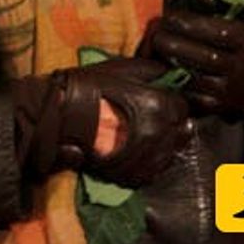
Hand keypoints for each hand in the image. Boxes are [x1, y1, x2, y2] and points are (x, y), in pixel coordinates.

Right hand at [15, 58, 191, 186]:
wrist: (61, 115)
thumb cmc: (89, 86)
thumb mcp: (122, 67)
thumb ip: (153, 70)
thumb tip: (172, 74)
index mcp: (159, 106)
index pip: (183, 106)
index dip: (172, 100)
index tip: (162, 98)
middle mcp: (159, 135)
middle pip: (182, 131)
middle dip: (172, 122)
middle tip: (155, 115)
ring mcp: (148, 159)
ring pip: (171, 153)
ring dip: (164, 142)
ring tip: (146, 132)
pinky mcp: (135, 176)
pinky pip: (155, 171)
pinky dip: (151, 161)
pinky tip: (138, 150)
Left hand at [142, 7, 243, 119]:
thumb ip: (224, 4)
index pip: (219, 32)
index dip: (191, 24)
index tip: (171, 16)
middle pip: (205, 57)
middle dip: (176, 44)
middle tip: (157, 33)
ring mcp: (234, 90)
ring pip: (198, 78)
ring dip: (172, 63)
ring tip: (157, 50)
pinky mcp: (222, 106)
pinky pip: (196, 97)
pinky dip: (178, 83)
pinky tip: (165, 69)